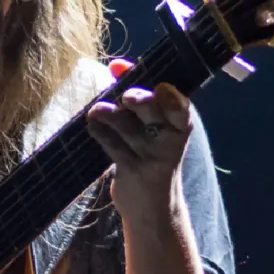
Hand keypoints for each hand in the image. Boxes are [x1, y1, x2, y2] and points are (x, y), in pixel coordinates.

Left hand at [86, 58, 193, 223]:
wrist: (153, 207)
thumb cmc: (150, 154)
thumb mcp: (151, 126)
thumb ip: (135, 94)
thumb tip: (116, 66)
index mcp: (179, 125)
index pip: (182, 110)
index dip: (173, 98)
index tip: (161, 87)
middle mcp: (170, 141)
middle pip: (157, 116)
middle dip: (143, 103)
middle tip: (127, 96)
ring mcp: (152, 158)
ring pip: (130, 131)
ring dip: (111, 116)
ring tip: (96, 110)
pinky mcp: (133, 172)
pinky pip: (114, 148)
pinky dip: (101, 133)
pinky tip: (92, 125)